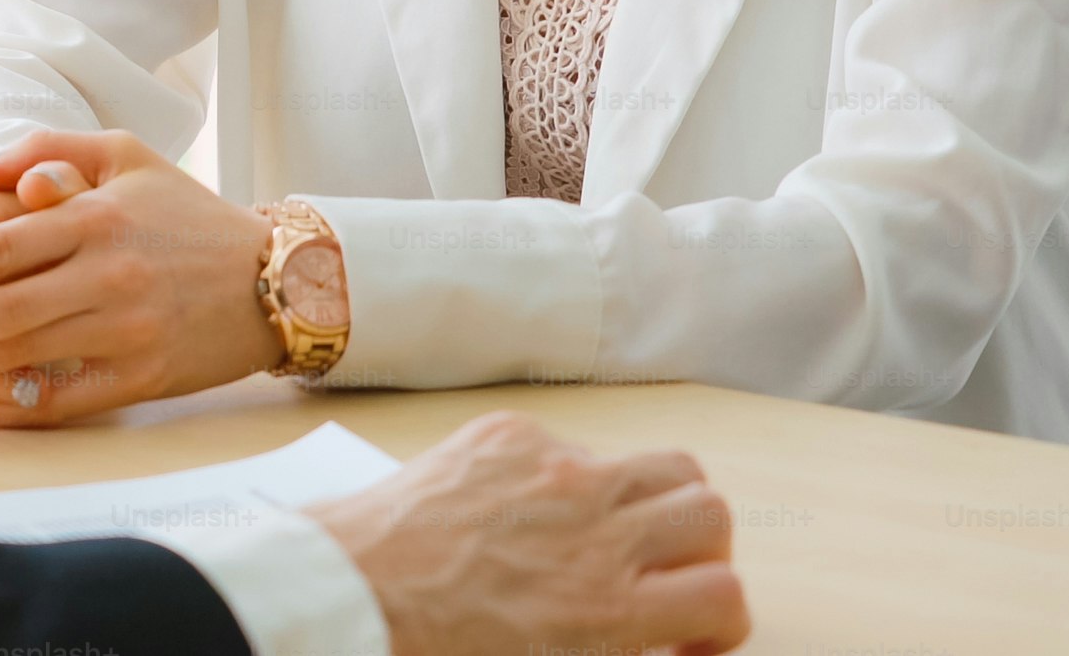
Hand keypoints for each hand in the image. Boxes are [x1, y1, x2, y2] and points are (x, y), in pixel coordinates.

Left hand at [0, 130, 281, 425]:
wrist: (277, 277)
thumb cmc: (188, 214)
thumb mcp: (126, 155)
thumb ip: (47, 152)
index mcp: (95, 215)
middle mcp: (107, 272)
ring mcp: (125, 328)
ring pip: (23, 351)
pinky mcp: (142, 375)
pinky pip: (65, 395)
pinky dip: (13, 402)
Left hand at [302, 412, 750, 655]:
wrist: (342, 596)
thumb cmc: (430, 651)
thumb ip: (616, 648)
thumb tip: (653, 641)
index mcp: (609, 608)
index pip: (726, 594)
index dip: (720, 619)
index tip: (685, 633)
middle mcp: (596, 529)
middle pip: (710, 515)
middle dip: (699, 553)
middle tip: (660, 578)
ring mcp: (555, 471)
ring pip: (666, 464)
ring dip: (658, 502)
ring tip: (618, 534)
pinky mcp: (508, 435)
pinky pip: (574, 444)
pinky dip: (571, 476)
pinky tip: (528, 511)